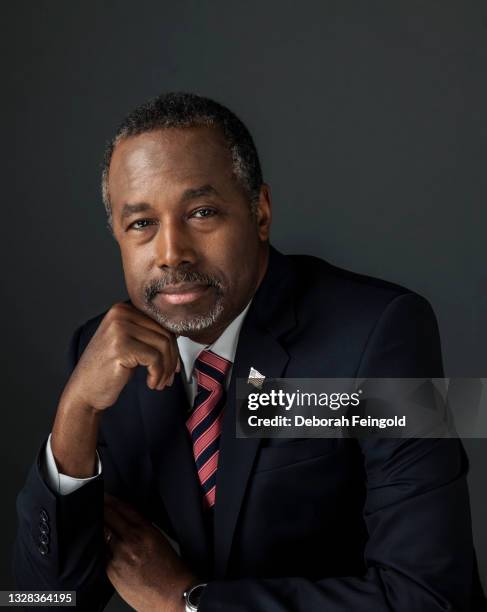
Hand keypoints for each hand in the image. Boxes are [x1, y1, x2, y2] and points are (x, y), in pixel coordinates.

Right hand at [64, 302, 180, 411]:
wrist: (84, 391)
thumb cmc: (107, 370)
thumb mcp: (129, 343)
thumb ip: (147, 333)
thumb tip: (178, 334)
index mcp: (122, 309)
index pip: (161, 324)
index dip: (173, 347)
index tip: (173, 365)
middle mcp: (120, 314)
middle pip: (165, 334)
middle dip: (172, 359)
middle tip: (168, 377)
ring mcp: (119, 329)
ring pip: (163, 346)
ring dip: (166, 369)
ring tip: (159, 381)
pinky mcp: (121, 347)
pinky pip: (155, 359)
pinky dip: (158, 375)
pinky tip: (151, 383)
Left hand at [104, 494, 195, 611]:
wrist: (173, 593)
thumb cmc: (170, 569)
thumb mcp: (159, 539)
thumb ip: (142, 529)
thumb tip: (125, 522)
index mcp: (146, 530)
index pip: (124, 509)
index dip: (112, 501)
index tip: (105, 496)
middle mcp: (132, 541)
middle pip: (110, 518)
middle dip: (101, 509)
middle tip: (94, 504)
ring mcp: (120, 556)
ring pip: (102, 535)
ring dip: (98, 527)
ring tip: (92, 521)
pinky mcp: (112, 571)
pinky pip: (101, 555)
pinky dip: (99, 547)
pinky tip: (96, 543)